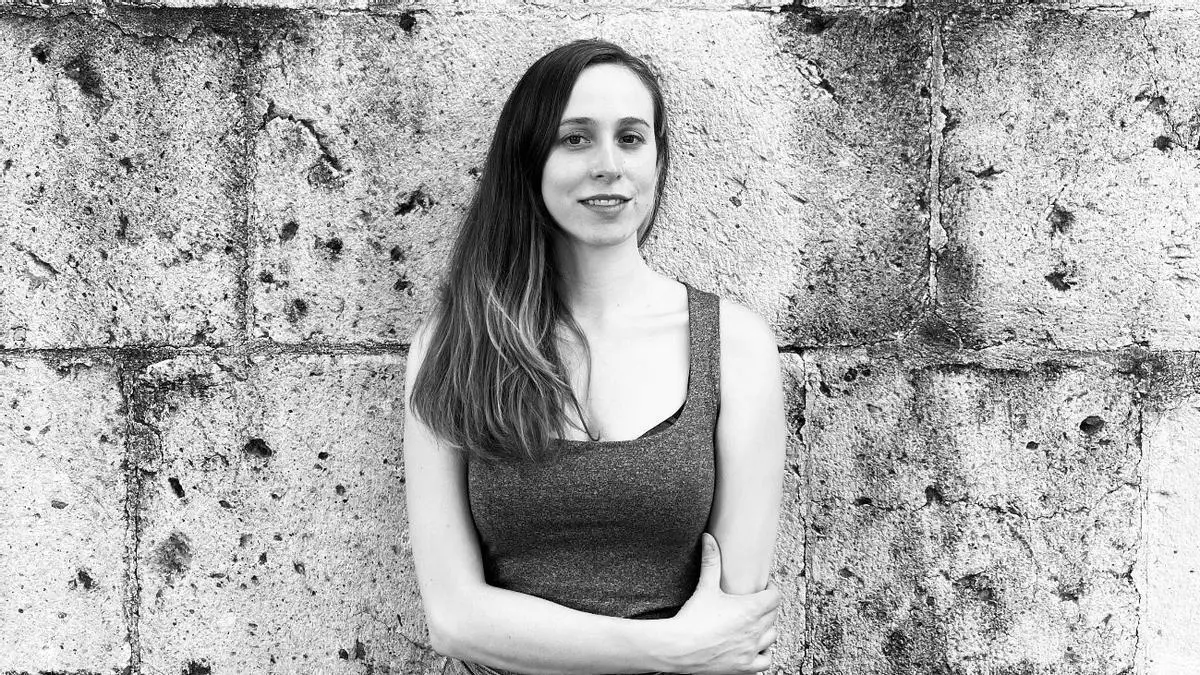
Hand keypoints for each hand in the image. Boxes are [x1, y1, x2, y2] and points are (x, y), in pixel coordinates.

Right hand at [663, 533, 778, 673]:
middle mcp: (756, 631)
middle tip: (755, 603)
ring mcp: (752, 650)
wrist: (679, 648)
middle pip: (773, 615)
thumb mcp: (705, 587)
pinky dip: (763, 654)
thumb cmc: (693, 618)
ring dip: (766, 630)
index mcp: (751, 610)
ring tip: (755, 625)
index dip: (771, 590)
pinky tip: (754, 648)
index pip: (775, 597)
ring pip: (772, 637)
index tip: (764, 587)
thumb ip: (710, 561)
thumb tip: (708, 537)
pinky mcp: (745, 667)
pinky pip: (765, 661)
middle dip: (767, 607)